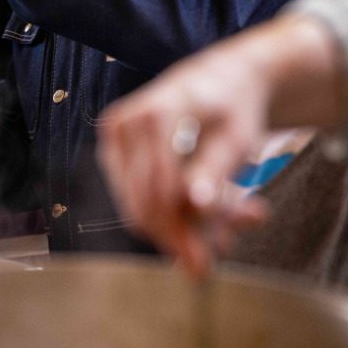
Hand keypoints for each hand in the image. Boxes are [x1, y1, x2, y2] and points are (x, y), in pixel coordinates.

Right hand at [97, 45, 272, 278]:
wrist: (219, 81)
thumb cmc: (232, 109)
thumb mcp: (236, 139)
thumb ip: (214, 172)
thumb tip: (195, 206)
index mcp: (157, 114)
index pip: (159, 192)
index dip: (181, 234)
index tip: (205, 266)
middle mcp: (124, 125)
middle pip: (144, 206)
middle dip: (184, 235)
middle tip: (227, 243)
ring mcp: (113, 140)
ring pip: (138, 210)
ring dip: (182, 227)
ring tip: (231, 217)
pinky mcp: (112, 154)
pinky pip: (135, 201)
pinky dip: (172, 214)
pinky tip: (211, 209)